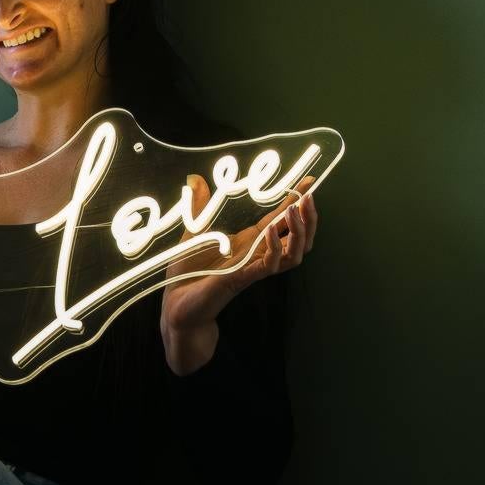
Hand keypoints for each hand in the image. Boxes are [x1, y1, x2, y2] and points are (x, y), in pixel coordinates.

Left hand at [159, 174, 318, 374]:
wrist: (175, 305)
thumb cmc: (186, 273)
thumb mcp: (192, 232)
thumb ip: (198, 207)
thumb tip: (195, 179)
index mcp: (249, 242)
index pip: (280, 219)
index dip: (295, 201)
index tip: (310, 181)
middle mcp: (257, 255)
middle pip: (298, 237)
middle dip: (308, 217)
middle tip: (309, 197)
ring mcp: (253, 268)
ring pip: (294, 254)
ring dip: (298, 232)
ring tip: (294, 211)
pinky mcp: (243, 279)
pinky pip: (270, 265)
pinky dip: (274, 248)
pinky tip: (269, 232)